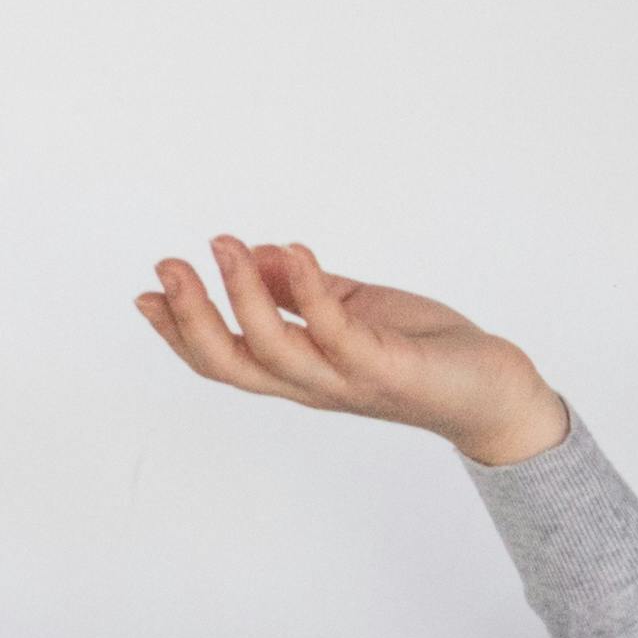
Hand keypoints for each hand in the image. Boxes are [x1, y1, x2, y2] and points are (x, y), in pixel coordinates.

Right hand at [137, 237, 572, 466]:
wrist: (493, 392)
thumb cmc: (425, 353)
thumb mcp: (353, 310)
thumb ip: (304, 290)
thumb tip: (255, 253)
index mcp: (298, 371)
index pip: (223, 359)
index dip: (178, 332)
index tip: (145, 293)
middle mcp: (312, 383)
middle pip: (229, 363)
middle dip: (190, 317)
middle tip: (167, 266)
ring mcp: (344, 379)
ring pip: (271, 349)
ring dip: (240, 294)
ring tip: (223, 245)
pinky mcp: (382, 367)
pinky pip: (334, 330)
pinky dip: (308, 290)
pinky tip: (293, 250)